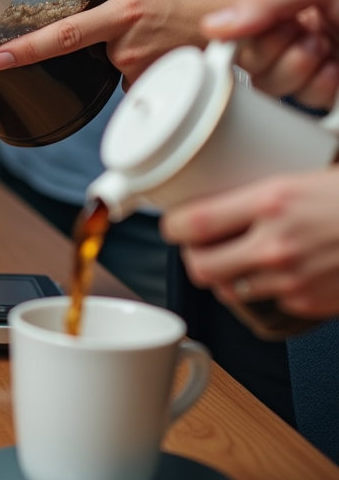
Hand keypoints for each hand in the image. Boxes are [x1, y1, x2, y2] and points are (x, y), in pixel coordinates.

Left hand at [0, 0, 243, 84]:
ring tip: (161, 49)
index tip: (0, 57)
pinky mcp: (156, 87)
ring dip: (132, 67)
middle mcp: (128, 43)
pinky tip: (168, 63)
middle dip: (110, 55)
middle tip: (145, 40)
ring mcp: (143, 69)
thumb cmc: (192, 8)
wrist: (242, 21)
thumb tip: (89, 48)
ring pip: (115, 76)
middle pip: (93, 61)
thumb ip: (112, 25)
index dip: (28, 47)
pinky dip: (146, 79)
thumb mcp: (144, 3)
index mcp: (122, 13)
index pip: (64, 34)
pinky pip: (135, 89)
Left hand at [162, 170, 338, 319]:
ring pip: (230, 289)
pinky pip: (268, 301)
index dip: (172, 226)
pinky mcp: (308, 302)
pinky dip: (267, 290)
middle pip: (200, 267)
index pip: (192, 223)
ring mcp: (292, 278)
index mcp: (273, 201)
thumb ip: (263, 193)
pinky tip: (280, 271)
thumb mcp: (307, 176)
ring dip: (229, 276)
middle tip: (199, 247)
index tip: (172, 224)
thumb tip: (220, 196)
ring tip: (240, 258)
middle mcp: (277, 244)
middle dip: (194, 258)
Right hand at [202, 0, 338, 109]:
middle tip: (301, 38)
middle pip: (247, 63)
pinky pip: (298, 108)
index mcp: (286, 5)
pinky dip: (316, 91)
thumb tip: (216, 23)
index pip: (234, 26)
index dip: (235, 36)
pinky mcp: (322, 96)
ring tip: (322, 54)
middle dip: (273, 55)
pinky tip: (332, 74)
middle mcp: (292, 36)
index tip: (239, 37)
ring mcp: (306, 68)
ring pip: (268, 89)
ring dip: (296, 73)